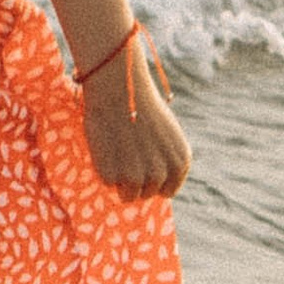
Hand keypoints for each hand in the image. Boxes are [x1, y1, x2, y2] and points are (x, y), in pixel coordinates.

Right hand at [80, 41, 189, 196]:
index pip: (167, 190)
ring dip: (120, 176)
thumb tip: (153, 185)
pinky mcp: (113, 176)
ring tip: (118, 148)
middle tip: (127, 150)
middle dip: (135, 178)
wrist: (119, 89)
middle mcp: (162, 173)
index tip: (143, 164)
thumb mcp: (165, 135)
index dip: (153, 180)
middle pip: (146, 193)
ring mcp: (137, 177)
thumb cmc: (141, 107)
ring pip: (128, 195)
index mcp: (179, 162)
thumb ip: (164, 160)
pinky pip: (107, 181)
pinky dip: (104, 167)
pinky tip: (107, 144)